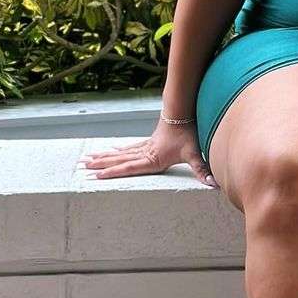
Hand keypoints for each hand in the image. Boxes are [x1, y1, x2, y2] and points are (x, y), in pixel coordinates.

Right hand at [79, 121, 218, 186]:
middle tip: (82, 168)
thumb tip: (214, 184)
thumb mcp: (195, 153)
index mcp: (153, 158)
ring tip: (87, 160)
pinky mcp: (147, 143)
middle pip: (119, 159)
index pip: (130, 167)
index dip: (114, 172)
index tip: (97, 176)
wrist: (183, 113)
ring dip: (104, 157)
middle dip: (101, 165)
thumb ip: (203, 170)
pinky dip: (117, 150)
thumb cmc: (188, 134)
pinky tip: (110, 150)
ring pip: (120, 153)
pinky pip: (128, 148)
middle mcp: (145, 153)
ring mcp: (144, 147)